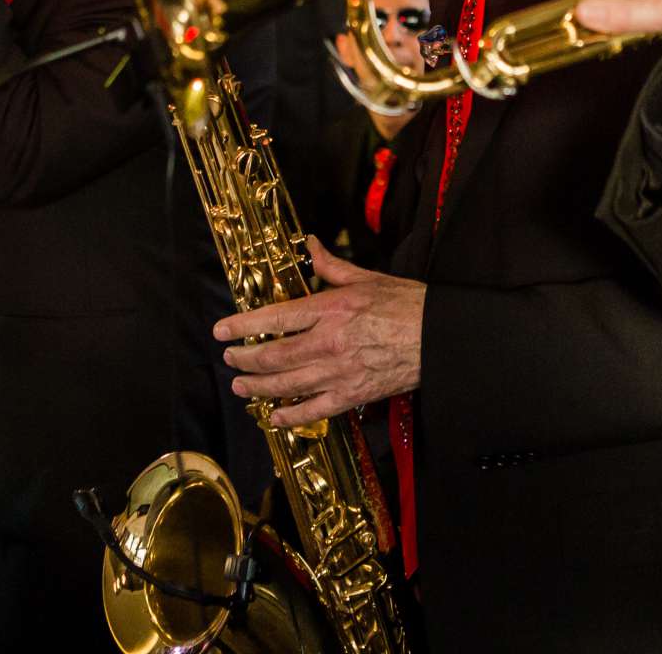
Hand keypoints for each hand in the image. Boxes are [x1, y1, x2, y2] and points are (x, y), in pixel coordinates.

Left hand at [214, 238, 424, 426]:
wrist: (439, 337)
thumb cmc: (407, 304)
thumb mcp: (367, 278)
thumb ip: (331, 265)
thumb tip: (310, 244)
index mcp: (331, 309)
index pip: (274, 318)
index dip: (242, 325)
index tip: (221, 331)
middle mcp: (329, 342)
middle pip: (273, 356)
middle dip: (245, 360)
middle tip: (230, 360)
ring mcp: (339, 372)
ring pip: (287, 386)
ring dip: (259, 388)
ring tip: (242, 387)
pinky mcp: (353, 395)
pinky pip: (314, 411)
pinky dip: (291, 417)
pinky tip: (276, 417)